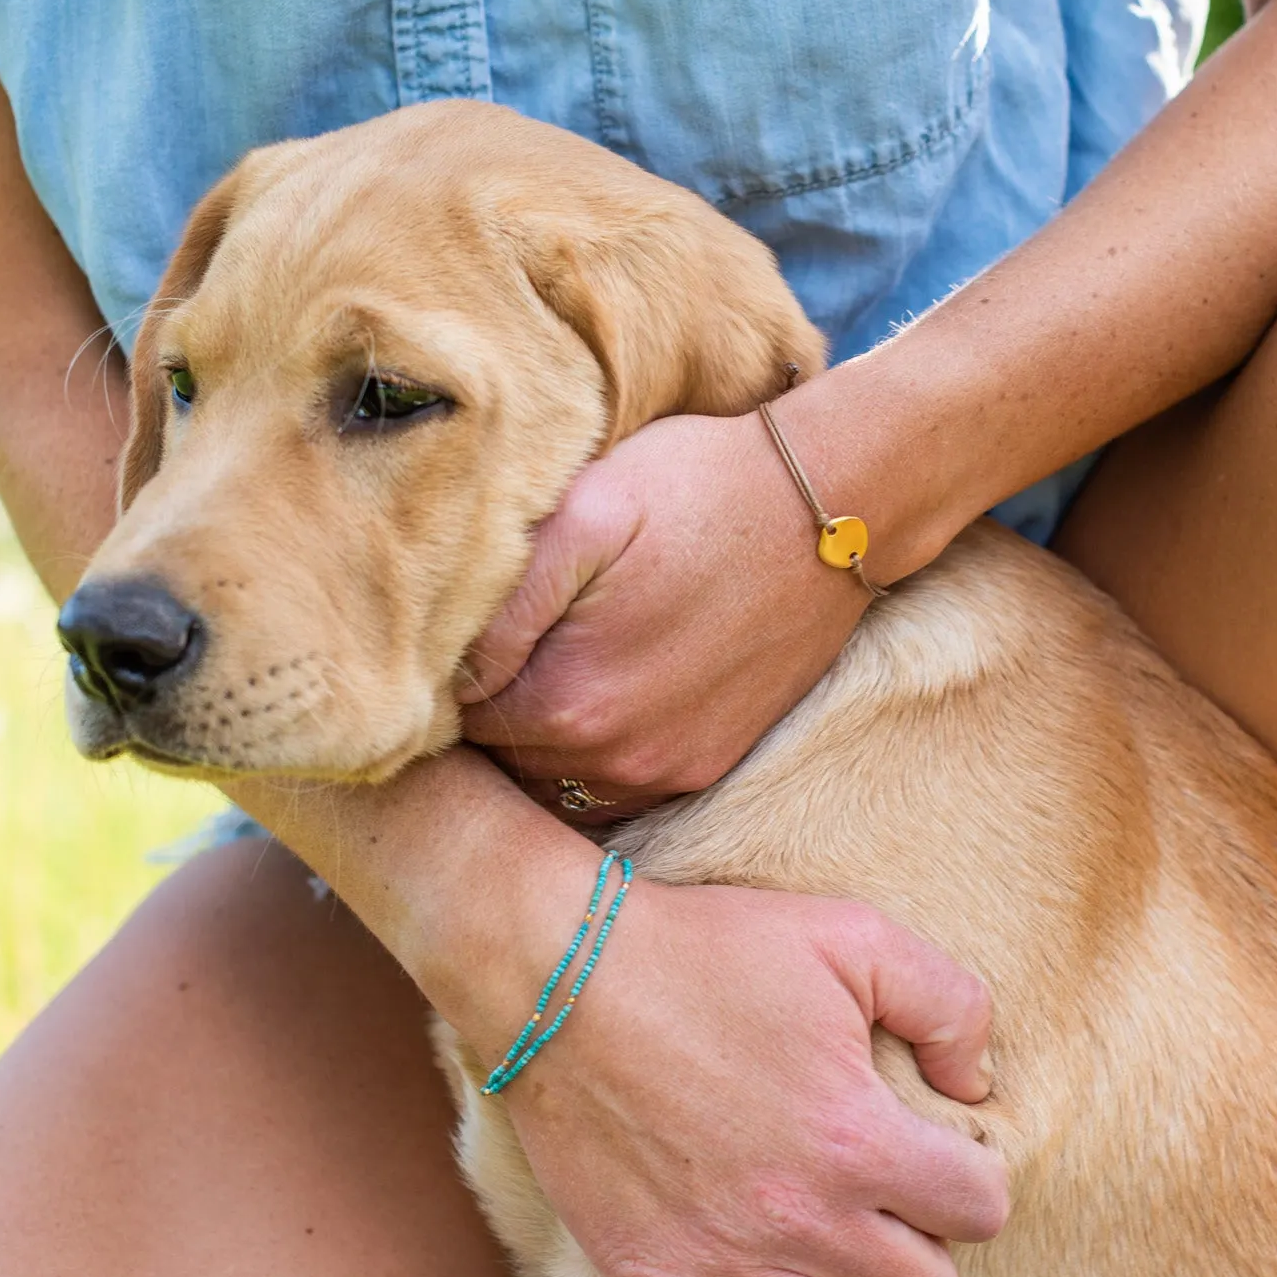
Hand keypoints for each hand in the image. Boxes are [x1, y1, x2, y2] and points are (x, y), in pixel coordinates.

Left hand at [457, 409, 872, 807]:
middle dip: (490, 707)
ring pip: (554, 780)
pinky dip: (592, 754)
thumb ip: (503, 602)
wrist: (831, 507)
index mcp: (566, 702)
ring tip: (547, 662)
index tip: (453, 626)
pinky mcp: (706, 764)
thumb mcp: (582, 513)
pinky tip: (600, 691)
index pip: (456, 718)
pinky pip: (614, 788)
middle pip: (503, 757)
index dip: (444, 672)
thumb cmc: (698, 488)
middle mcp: (613, 759)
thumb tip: (448, 669)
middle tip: (496, 639)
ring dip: (538, 737)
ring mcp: (665, 770)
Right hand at [488, 875, 1006, 1276]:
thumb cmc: (706, 948)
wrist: (559, 973)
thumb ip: (949, 1003)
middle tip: (888, 1196)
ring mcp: (720, 1260)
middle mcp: (798, 1218)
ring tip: (838, 1256)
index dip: (974, 1176)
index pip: (980, 1209)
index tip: (940, 1149)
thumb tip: (975, 1084)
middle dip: (925, 1241)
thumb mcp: (852, 935)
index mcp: (857, 1137)